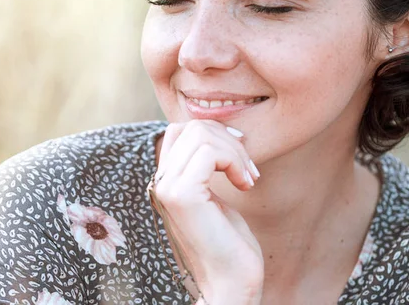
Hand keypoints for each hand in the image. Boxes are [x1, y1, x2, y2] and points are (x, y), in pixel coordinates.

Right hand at [149, 120, 263, 303]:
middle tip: (248, 168)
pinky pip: (209, 152)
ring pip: (201, 134)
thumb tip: (219, 131)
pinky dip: (234, 161)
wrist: (230, 282)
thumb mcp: (214, 194)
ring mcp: (167, 187)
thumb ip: (206, 166)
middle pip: (192, 127)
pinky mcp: (182, 196)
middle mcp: (160, 181)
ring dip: (235, 151)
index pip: (179, 129)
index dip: (214, 132)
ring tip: (248, 177)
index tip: (239, 154)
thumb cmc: (229, 241)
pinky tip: (245, 183)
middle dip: (228, 139)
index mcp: (166, 179)